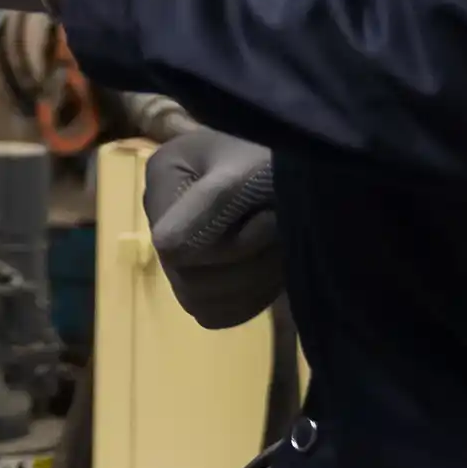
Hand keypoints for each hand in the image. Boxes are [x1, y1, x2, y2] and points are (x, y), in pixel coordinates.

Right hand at [142, 123, 283, 329]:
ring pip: (201, 303)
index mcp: (163, 178)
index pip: (172, 245)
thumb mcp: (250, 171)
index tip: (269, 217)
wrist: (305, 162)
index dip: (226, 245)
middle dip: (245, 266)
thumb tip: (166, 249)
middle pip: (187, 280)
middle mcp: (161, 216)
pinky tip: (273, 270)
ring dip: (253, 285)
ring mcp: (180, 249)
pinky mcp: (204, 277)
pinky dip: (251, 300)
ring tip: (280, 250)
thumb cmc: (277, 154)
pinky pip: (217, 313)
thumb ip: (211, 204)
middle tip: (281, 236)